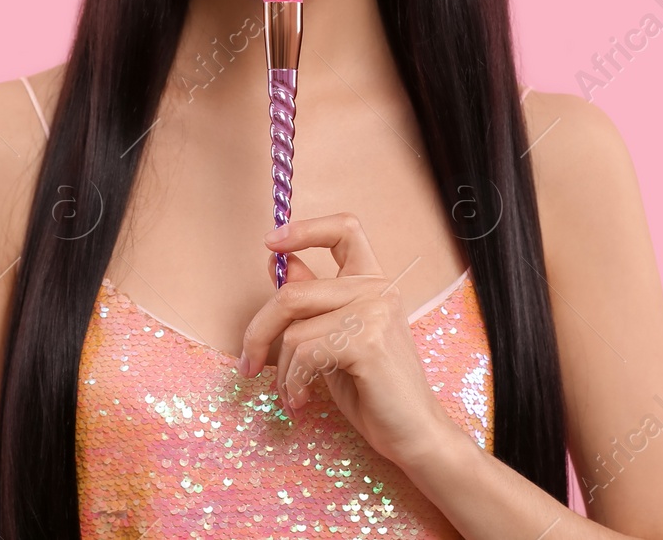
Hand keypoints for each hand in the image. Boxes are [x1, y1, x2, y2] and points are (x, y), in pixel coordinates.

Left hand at [236, 211, 459, 469]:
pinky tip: (302, 400)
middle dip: (260, 330)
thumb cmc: (374, 390)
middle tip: (248, 362)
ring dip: (283, 370)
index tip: (271, 242)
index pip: (344, 228)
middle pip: (294, 291)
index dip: (304, 229)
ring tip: (292, 394)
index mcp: (372, 282)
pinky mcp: (368, 341)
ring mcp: (375, 312)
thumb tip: (279, 262)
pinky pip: (305, 354)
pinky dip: (294, 383)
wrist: (413, 434)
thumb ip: (313, 301)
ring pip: (295, 329)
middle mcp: (377, 289)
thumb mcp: (335, 339)